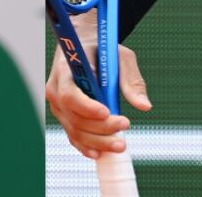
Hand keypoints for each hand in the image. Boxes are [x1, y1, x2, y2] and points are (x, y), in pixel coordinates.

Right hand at [45, 12, 150, 159]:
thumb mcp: (120, 57)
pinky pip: (73, 136)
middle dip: (100, 127)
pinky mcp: (64, 116)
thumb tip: (144, 106)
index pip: (70, 94)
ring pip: (74, 130)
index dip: (87, 107)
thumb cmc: (101, 49)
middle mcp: (56, 90)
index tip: (107, 112)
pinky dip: (87, 146)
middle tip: (125, 126)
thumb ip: (131, 80)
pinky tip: (101, 153)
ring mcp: (58, 106)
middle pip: (74, 117)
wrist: (83, 48)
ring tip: (120, 145)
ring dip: (98, 141)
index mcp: (65, 70)